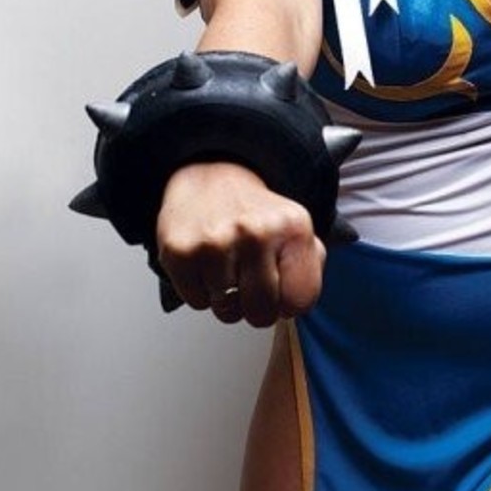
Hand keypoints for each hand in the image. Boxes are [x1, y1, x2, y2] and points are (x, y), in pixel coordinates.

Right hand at [156, 161, 325, 326]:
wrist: (210, 177)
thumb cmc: (254, 214)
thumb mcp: (296, 228)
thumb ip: (309, 265)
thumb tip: (297, 302)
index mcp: (293, 227)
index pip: (300, 300)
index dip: (289, 305)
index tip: (280, 292)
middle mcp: (257, 232)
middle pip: (262, 313)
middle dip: (256, 309)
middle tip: (249, 285)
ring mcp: (217, 242)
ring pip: (227, 311)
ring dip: (226, 299)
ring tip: (227, 267)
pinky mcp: (181, 252)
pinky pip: (197, 303)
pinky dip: (201, 292)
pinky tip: (206, 264)